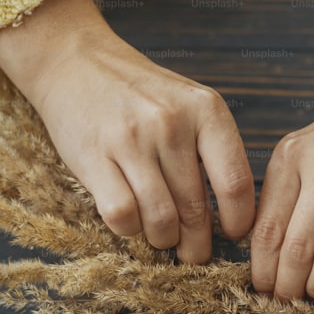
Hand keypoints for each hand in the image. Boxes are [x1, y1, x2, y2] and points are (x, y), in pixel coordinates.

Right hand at [0, 0, 254, 262]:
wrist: (75, 62)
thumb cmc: (140, 94)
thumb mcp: (189, 105)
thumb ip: (213, 151)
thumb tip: (231, 218)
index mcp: (205, 110)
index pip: (235, 183)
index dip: (238, 221)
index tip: (232, 235)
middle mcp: (170, 123)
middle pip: (196, 210)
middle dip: (197, 243)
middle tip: (194, 251)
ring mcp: (131, 140)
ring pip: (160, 220)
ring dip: (163, 240)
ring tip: (163, 237)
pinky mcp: (95, 158)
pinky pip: (122, 217)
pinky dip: (129, 230)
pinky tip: (132, 222)